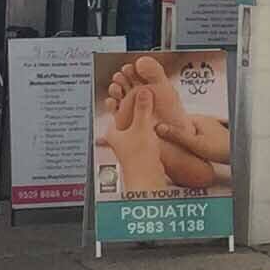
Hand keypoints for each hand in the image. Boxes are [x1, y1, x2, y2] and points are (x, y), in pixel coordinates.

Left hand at [102, 76, 171, 192]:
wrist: (147, 180)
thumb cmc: (139, 158)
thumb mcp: (141, 127)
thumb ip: (143, 108)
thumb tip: (143, 91)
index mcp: (113, 132)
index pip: (117, 109)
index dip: (125, 98)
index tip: (135, 89)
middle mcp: (118, 139)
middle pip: (126, 116)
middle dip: (134, 106)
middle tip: (144, 95)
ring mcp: (129, 146)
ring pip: (135, 125)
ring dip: (143, 116)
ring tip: (152, 106)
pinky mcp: (140, 152)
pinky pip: (143, 134)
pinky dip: (149, 127)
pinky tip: (157, 124)